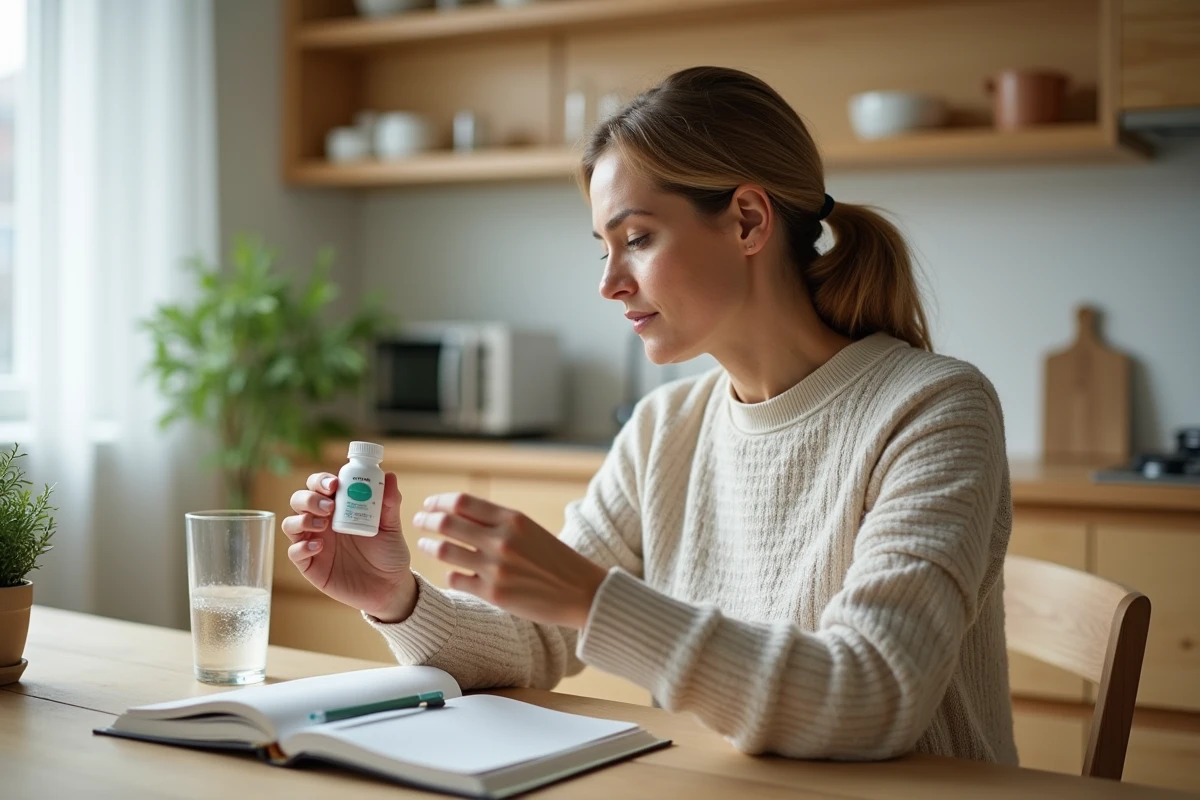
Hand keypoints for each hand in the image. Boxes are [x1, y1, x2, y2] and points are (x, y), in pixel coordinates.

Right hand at [282, 472, 417, 622]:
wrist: (389, 587)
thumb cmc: (389, 553)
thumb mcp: (391, 526)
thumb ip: (389, 502)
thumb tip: (389, 476)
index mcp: (339, 507)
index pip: (319, 485)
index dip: (320, 480)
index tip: (334, 485)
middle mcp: (322, 521)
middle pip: (299, 500)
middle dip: (309, 499)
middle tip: (329, 507)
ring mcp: (314, 542)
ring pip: (290, 523)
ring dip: (302, 520)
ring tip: (323, 526)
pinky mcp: (310, 565)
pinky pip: (294, 552)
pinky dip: (301, 547)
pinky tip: (319, 546)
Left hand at [413, 493, 607, 628]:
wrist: (582, 592)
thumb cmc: (556, 558)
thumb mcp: (530, 529)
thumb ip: (499, 522)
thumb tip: (462, 513)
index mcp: (512, 519)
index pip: (462, 502)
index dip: (439, 501)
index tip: (429, 504)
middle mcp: (502, 540)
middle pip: (448, 523)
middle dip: (427, 521)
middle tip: (419, 521)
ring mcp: (496, 568)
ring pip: (446, 551)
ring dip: (430, 546)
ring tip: (425, 545)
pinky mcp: (494, 594)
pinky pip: (457, 579)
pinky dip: (449, 573)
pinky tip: (450, 572)